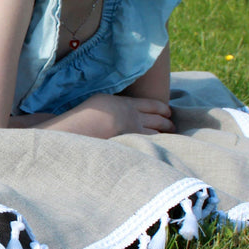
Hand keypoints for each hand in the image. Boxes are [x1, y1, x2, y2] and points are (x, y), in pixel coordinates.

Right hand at [55, 93, 173, 137]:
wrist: (77, 130)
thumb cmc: (85, 115)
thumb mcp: (104, 100)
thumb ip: (119, 103)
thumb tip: (129, 107)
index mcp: (127, 104)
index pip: (153, 105)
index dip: (163, 108)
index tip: (168, 112)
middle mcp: (133, 118)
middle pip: (158, 120)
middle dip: (168, 123)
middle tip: (172, 126)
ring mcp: (132, 133)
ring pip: (156, 134)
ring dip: (163, 136)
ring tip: (168, 138)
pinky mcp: (129, 146)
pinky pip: (147, 145)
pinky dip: (154, 146)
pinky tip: (156, 149)